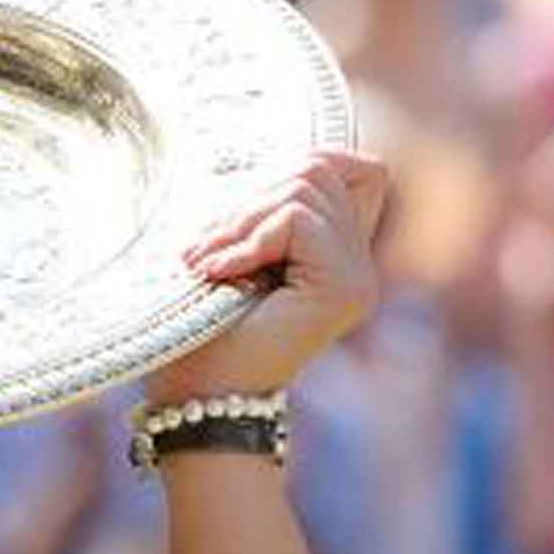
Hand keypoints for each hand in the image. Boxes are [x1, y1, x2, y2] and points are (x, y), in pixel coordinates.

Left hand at [148, 152, 386, 406]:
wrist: (195, 400)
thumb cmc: (198, 335)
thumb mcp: (228, 254)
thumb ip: (258, 211)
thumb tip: (264, 152)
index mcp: (337, 258)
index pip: (349, 167)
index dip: (299, 164)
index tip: (235, 219)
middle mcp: (358, 267)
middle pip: (317, 167)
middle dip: (248, 199)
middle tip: (202, 252)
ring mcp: (357, 277)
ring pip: (305, 185)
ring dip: (240, 220)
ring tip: (206, 265)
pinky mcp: (343, 287)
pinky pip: (295, 219)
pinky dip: (248, 239)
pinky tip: (218, 275)